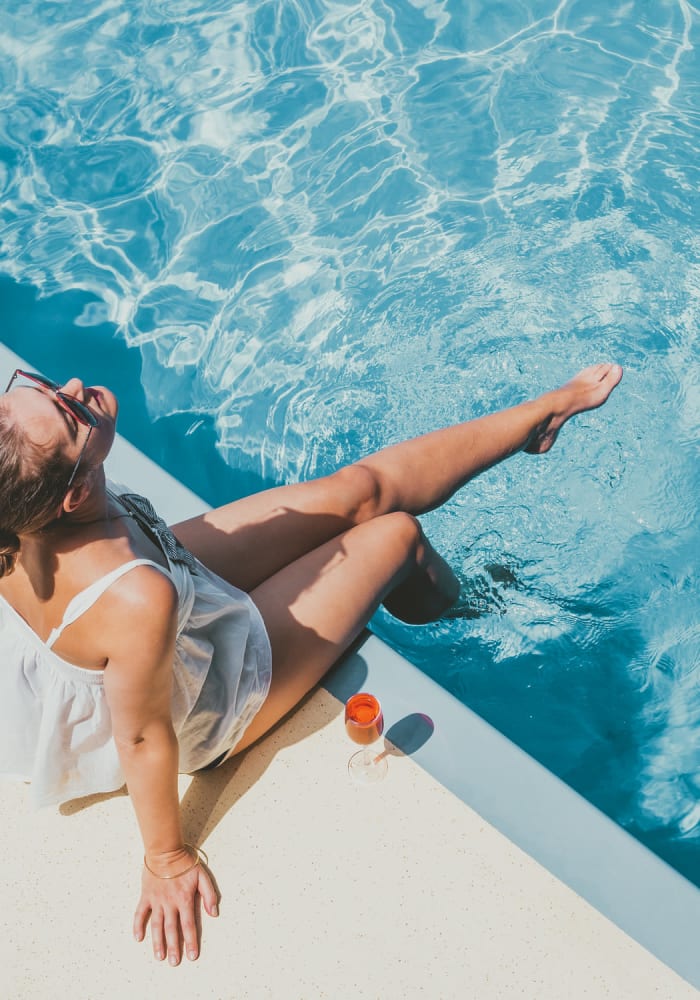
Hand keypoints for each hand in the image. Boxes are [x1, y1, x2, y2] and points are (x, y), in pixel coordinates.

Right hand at [133, 848, 218, 964]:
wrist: (166, 850)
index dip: (191, 941)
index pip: (188, 925)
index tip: (192, 956)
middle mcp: (169, 903)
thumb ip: (209, 894)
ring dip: (157, 942)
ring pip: (156, 925)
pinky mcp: (146, 896)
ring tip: (159, 957)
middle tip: (174, 963)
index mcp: (184, 899)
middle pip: (172, 929)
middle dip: (174, 947)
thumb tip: (214, 913)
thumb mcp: (203, 876)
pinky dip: (138, 925)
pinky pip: (140, 913)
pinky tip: (138, 938)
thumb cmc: (186, 862)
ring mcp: (156, 900)